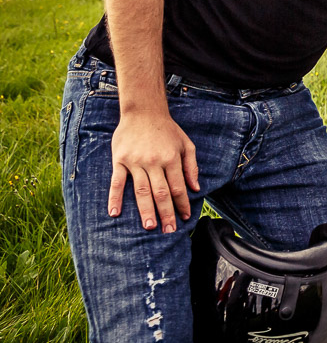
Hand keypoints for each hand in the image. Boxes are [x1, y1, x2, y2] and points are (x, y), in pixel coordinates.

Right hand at [108, 111, 199, 232]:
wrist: (143, 111)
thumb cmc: (167, 130)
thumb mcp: (186, 144)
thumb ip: (191, 166)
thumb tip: (196, 188)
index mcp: (172, 158)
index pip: (178, 187)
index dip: (182, 204)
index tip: (185, 218)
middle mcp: (154, 162)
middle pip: (161, 192)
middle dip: (166, 213)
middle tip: (168, 231)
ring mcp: (135, 162)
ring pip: (141, 190)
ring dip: (145, 210)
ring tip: (149, 227)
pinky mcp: (120, 160)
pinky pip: (117, 182)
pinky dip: (114, 198)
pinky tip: (114, 213)